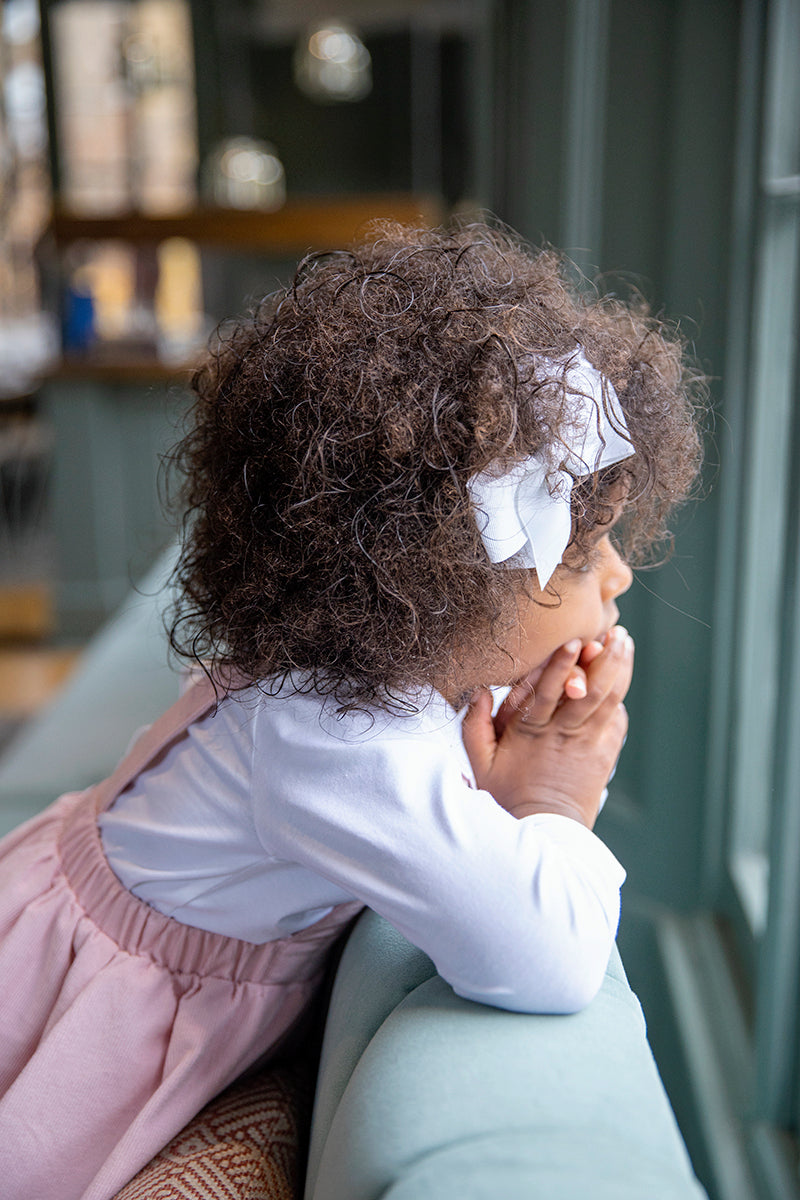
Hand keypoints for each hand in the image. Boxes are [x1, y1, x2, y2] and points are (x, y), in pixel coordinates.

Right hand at [461, 628, 633, 827]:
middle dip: (604, 658)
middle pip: (590, 691)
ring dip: (620, 668)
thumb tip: (477, 691)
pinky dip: (620, 696)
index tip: (573, 641)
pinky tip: (622, 675)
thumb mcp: (480, 763)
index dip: (562, 665)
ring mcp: (589, 744)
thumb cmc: (508, 795)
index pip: (548, 692)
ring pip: (610, 700)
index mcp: (532, 732)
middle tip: (614, 632)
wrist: (544, 829)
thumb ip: (474, 725)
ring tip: (624, 642)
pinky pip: (616, 720)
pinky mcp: (605, 754)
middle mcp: (564, 734)